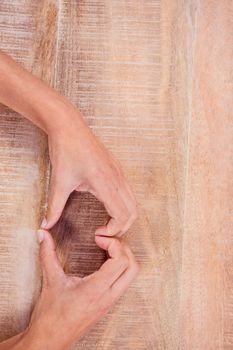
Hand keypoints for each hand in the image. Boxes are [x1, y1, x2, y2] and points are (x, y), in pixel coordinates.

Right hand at [19, 230, 137, 349]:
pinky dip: (121, 267)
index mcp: (95, 290)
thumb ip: (47, 254)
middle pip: (133, 267)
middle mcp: (107, 297)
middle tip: (106, 241)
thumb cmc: (51, 316)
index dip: (114, 244)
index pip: (121, 262)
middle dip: (123, 248)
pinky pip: (124, 282)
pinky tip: (105, 262)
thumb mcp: (50, 281)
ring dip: (124, 258)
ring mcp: (110, 302)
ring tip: (106, 249)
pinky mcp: (108, 304)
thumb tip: (43, 234)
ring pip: (131, 276)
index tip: (98, 238)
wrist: (50, 341)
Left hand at [42, 107, 137, 235]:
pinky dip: (124, 205)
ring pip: (133, 202)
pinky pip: (129, 192)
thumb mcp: (59, 182)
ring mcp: (119, 172)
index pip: (122, 214)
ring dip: (124, 217)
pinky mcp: (117, 168)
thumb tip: (46, 225)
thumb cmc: (65, 150)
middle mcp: (117, 177)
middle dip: (122, 227)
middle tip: (104, 232)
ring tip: (107, 223)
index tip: (98, 233)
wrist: (69, 126)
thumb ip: (54, 207)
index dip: (114, 230)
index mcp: (104, 182)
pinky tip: (107, 207)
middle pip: (133, 211)